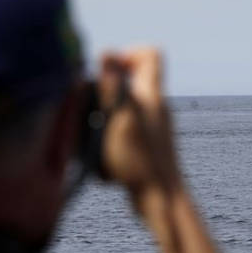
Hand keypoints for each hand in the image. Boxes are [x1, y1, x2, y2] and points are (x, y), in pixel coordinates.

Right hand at [97, 48, 182, 198]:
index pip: (151, 54)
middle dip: (106, 88)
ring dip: (104, 114)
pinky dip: (109, 134)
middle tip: (90, 107)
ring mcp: (152, 126)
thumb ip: (114, 87)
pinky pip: (124, 127)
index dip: (127, 54)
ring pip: (125, 105)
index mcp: (152, 94)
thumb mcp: (122, 120)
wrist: (161, 200)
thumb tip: (106, 52)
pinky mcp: (146, 144)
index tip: (107, 72)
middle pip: (132, 79)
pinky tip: (101, 154)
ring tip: (92, 133)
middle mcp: (155, 106)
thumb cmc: (141, 161)